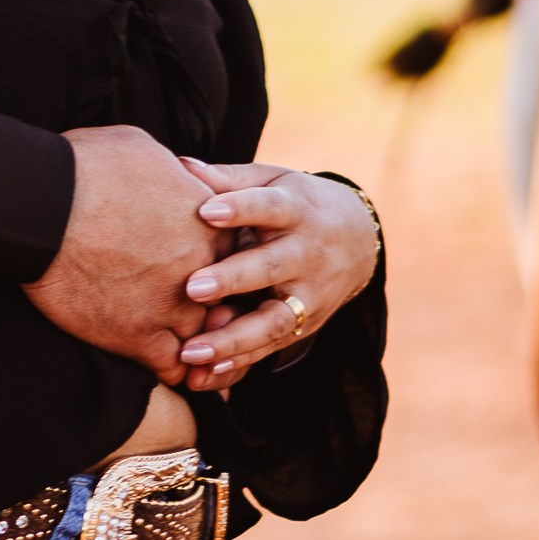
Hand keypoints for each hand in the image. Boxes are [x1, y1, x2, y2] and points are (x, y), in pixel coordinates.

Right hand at [23, 126, 214, 382]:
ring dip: (193, 341)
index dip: (210, 260)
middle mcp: (202, 267)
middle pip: (223, 298)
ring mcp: (173, 306)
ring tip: (174, 338)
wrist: (43, 205)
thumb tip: (170, 171)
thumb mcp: (142, 148)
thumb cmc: (84, 167)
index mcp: (209, 223)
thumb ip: (172, 171)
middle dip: (207, 302)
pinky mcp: (138, 337)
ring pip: (203, 338)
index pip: (231, 253)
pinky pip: (173, 367)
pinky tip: (157, 358)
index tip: (190, 263)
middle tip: (184, 304)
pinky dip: (172, 367)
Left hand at [173, 160, 380, 391]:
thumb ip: (228, 179)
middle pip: (272, 268)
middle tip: (193, 288)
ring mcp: (310, 294)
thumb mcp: (271, 181)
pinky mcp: (305, 325)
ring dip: (232, 339)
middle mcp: (307, 254)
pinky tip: (205, 376)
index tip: (205, 211)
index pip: (269, 207)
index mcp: (296, 209)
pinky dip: (238, 363)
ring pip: (273, 321)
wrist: (358, 239)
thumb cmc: (295, 202)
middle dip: (234, 279)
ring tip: (191, 351)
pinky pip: (270, 348)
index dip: (240, 208)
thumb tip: (180, 163)